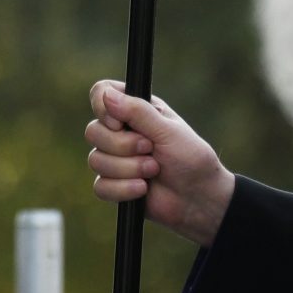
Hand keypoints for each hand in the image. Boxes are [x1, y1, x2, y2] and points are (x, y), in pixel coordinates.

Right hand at [85, 80, 236, 247]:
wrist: (199, 198)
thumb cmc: (190, 158)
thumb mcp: (168, 131)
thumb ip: (138, 112)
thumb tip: (107, 96)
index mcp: (134, 109)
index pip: (100, 94)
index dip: (103, 109)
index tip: (120, 123)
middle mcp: (120, 131)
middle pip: (93, 131)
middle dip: (123, 146)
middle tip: (151, 149)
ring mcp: (114, 158)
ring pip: (95, 160)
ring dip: (128, 169)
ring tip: (153, 171)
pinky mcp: (113, 184)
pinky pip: (100, 186)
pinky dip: (123, 189)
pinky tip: (143, 189)